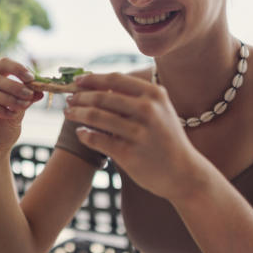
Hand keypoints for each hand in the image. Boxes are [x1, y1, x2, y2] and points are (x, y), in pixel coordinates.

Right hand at [0, 58, 41, 164]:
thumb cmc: (4, 128)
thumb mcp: (19, 111)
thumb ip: (25, 99)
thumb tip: (39, 89)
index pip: (2, 64)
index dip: (17, 68)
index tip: (31, 78)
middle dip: (16, 87)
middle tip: (30, 96)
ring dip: (9, 99)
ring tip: (22, 108)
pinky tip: (10, 116)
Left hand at [63, 72, 193, 199]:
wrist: (184, 173)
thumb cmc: (166, 138)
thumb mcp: (160, 110)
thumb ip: (135, 96)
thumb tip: (99, 83)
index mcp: (154, 94)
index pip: (115, 79)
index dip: (92, 79)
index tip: (76, 81)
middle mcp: (148, 110)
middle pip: (102, 97)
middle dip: (80, 96)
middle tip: (69, 99)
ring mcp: (139, 133)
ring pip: (96, 117)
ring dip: (77, 113)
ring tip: (68, 113)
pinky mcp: (129, 154)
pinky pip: (98, 140)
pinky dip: (84, 135)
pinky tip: (80, 133)